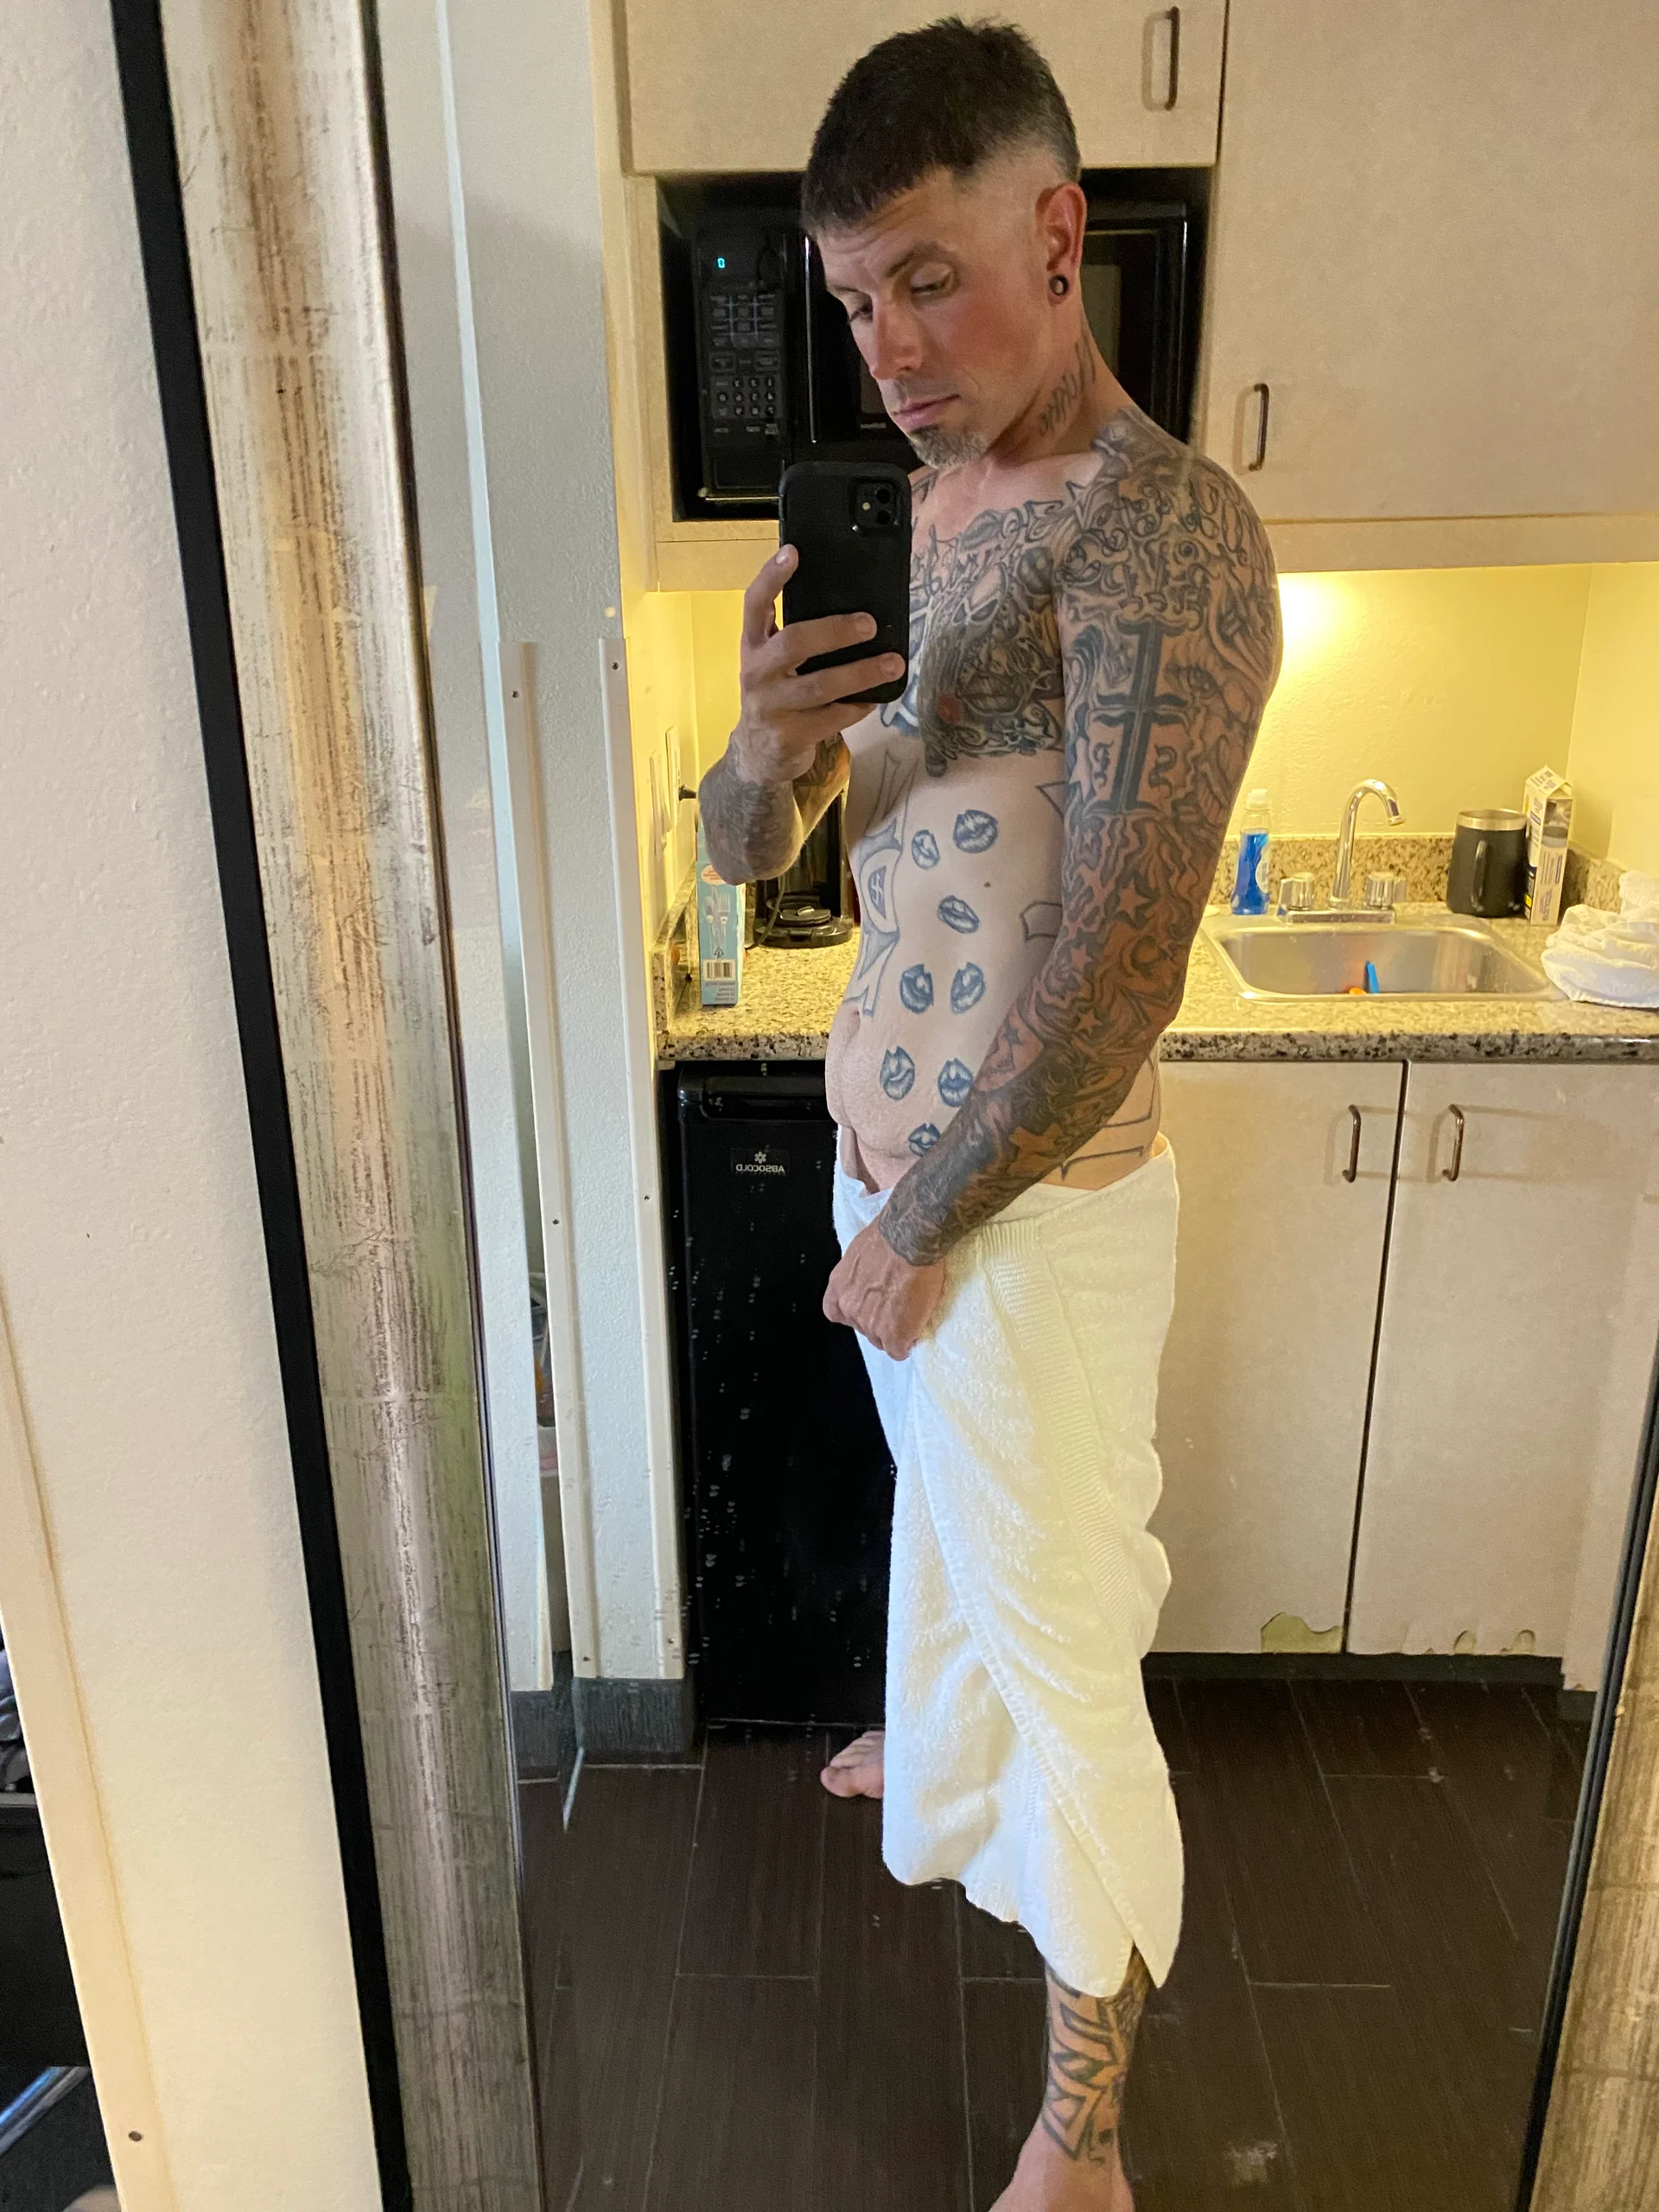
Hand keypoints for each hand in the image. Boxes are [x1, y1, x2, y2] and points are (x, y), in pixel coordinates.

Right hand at [732, 545, 902, 785]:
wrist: (759, 753)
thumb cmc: (776, 694)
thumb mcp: (774, 663)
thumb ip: (794, 636)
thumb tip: (852, 609)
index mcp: (753, 644)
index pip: (755, 603)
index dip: (771, 577)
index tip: (793, 552)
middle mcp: (757, 671)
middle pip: (795, 642)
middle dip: (835, 630)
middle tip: (869, 624)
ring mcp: (771, 705)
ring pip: (820, 685)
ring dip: (861, 673)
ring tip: (892, 663)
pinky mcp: (789, 735)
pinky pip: (832, 718)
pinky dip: (858, 706)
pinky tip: (877, 697)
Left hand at [823, 1217, 946, 1359]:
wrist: (908, 1241)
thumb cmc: (890, 1235)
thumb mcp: (862, 1250)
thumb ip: (862, 1271)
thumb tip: (874, 1273)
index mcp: (839, 1286)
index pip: (836, 1312)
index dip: (854, 1312)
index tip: (869, 1307)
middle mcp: (850, 1307)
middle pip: (863, 1328)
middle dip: (879, 1321)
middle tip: (898, 1307)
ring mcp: (871, 1324)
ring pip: (881, 1340)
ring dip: (894, 1331)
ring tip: (911, 1315)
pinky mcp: (894, 1333)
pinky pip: (898, 1351)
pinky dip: (906, 1345)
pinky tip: (915, 1334)